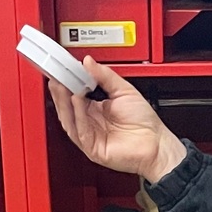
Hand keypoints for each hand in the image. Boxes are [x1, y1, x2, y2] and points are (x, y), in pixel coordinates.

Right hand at [48, 59, 187, 184]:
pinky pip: (80, 131)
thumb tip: (89, 63)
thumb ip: (105, 76)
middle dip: (60, 91)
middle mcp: (90, 123)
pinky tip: (76, 100)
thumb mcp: (124, 90)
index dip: (67, 82)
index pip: (74, 94)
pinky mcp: (93, 148)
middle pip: (68, 107)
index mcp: (95, 109)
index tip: (61, 69)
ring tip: (61, 85)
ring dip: (64, 102)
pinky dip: (78, 115)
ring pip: (70, 119)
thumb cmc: (144, 123)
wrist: (156, 144)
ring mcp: (90, 136)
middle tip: (55, 75)